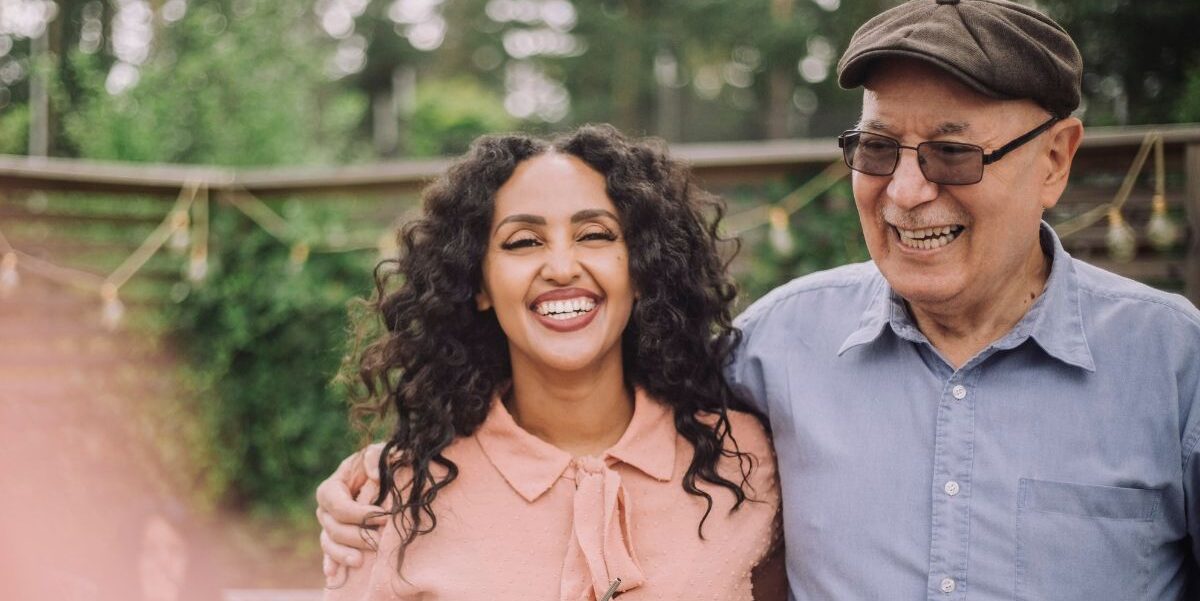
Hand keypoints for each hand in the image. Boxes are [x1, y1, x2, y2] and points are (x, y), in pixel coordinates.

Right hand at [316, 443, 386, 582]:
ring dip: (343, 555)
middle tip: (380, 540)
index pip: (338, 505)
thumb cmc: (382, 464)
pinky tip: (335, 575)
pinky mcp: (336, 540)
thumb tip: (374, 474)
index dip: (359, 513)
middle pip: (334, 528)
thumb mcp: (381, 453)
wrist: (386, 477)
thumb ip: (375, 457)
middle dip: (357, 536)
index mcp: (332, 488)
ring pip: (330, 544)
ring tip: (359, 562)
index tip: (383, 515)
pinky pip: (329, 554)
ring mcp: (328, 526)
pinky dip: (332, 564)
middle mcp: (325, 509)